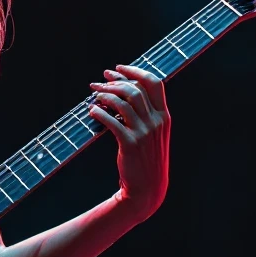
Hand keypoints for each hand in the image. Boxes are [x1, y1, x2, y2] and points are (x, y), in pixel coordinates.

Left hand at [89, 64, 170, 221]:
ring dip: (105, 95)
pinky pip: (112, 121)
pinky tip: (91, 111)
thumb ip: (145, 115)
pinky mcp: (130, 144)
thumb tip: (123, 94)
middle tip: (98, 82)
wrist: (148, 189)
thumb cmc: (147, 160)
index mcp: (164, 116)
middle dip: (114, 82)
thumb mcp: (154, 135)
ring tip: (93, 96)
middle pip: (134, 89)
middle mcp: (157, 122)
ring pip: (123, 102)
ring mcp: (144, 133)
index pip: (154, 83)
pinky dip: (99, 112)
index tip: (117, 68)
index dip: (135, 71)